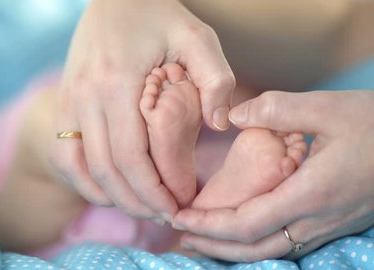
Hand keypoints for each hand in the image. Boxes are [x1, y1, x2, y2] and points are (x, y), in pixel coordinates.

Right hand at [50, 0, 234, 219]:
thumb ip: (216, 78)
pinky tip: (112, 190)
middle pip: (110, 170)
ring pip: (85, 169)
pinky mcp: (63, 103)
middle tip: (168, 216)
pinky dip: (87, 182)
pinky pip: (65, 157)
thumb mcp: (197, 36)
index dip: (158, 190)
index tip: (181, 205)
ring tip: (145, 208)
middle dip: (141, 202)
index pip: (135, 157)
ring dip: (116, 197)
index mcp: (118, 82)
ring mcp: (69, 100)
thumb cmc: (158, 15)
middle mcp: (86, 96)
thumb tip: (220, 125)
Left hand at [172, 90, 373, 261]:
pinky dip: (255, 245)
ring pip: (270, 253)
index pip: (245, 223)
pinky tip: (243, 235)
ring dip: (232, 250)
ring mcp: (326, 227)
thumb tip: (233, 114)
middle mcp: (315, 220)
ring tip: (203, 241)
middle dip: (212, 245)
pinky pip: (286, 246)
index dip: (208, 224)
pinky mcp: (333, 224)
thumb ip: (277, 109)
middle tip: (180, 235)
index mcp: (309, 194)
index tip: (179, 217)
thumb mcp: (329, 108)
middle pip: (253, 248)